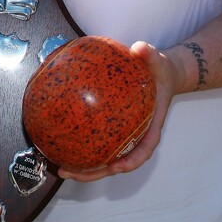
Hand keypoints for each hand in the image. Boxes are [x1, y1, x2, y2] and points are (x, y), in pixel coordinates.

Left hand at [57, 41, 182, 182]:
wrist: (161, 74)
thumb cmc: (159, 70)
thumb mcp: (157, 60)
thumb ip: (149, 54)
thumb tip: (139, 48)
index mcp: (150, 127)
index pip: (144, 150)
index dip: (130, 162)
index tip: (115, 168)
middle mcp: (136, 137)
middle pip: (117, 164)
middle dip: (95, 173)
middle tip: (71, 173)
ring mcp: (124, 136)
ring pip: (104, 158)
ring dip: (84, 168)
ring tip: (60, 168)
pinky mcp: (113, 130)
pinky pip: (97, 141)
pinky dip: (80, 145)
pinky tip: (59, 143)